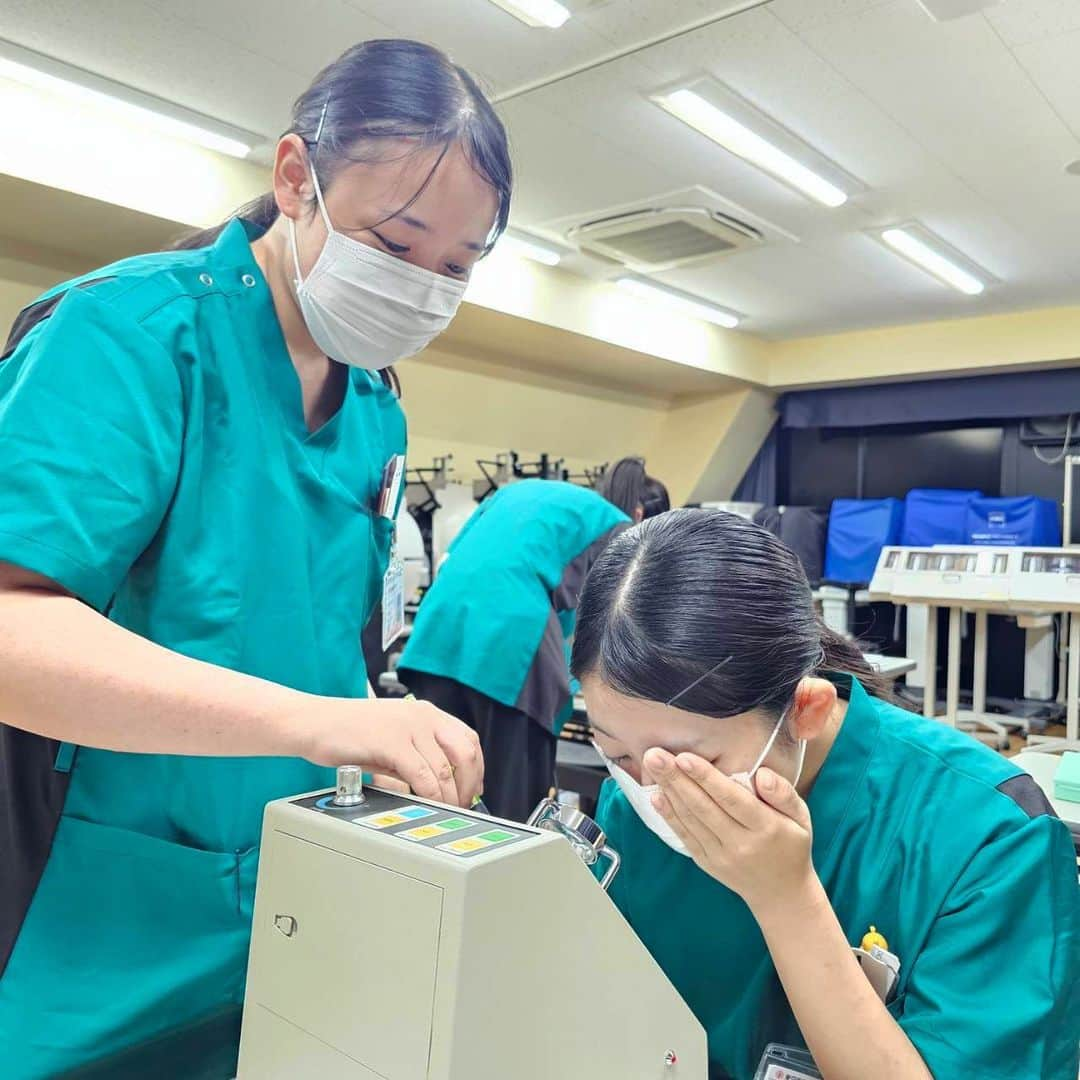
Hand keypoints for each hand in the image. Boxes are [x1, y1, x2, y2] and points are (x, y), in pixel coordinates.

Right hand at [301, 697, 482, 807]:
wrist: (313, 722)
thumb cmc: (346, 732)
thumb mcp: (391, 737)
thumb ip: (416, 754)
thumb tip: (441, 784)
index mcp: (424, 712)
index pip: (467, 739)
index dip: (476, 768)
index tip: (474, 789)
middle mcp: (421, 715)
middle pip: (465, 752)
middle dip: (468, 785)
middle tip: (461, 806)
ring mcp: (408, 726)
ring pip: (445, 768)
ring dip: (449, 797)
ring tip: (443, 812)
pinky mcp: (392, 741)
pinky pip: (422, 775)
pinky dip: (430, 795)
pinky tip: (426, 805)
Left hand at [646, 748, 814, 914]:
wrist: (781, 894)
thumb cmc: (791, 845)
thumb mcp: (801, 818)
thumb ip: (783, 793)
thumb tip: (762, 774)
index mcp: (766, 828)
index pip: (732, 800)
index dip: (706, 778)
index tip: (684, 757)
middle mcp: (740, 843)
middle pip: (704, 808)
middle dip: (677, 779)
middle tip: (655, 754)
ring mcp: (721, 856)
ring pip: (691, 820)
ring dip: (668, 791)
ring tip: (652, 766)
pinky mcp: (707, 863)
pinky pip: (686, 837)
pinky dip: (669, 816)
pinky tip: (656, 796)